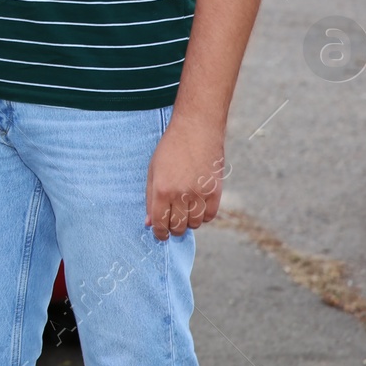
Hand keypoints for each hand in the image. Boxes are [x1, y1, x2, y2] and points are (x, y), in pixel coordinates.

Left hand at [145, 117, 225, 240]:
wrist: (196, 130)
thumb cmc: (170, 148)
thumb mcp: (153, 171)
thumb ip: (150, 198)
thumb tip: (149, 223)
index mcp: (162, 190)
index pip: (160, 223)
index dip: (160, 233)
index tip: (161, 235)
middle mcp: (181, 195)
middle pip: (178, 226)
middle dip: (173, 228)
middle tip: (172, 222)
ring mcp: (200, 194)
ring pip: (195, 224)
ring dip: (188, 222)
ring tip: (185, 211)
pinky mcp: (215, 191)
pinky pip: (210, 216)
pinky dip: (203, 216)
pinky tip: (198, 207)